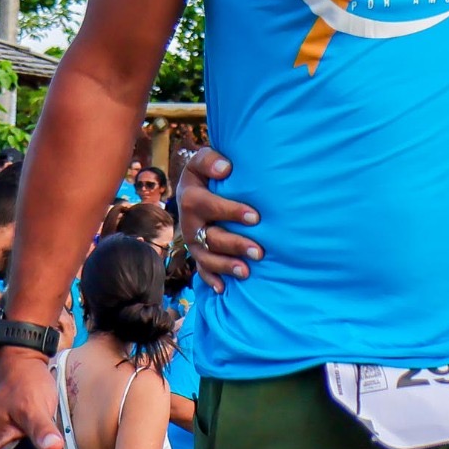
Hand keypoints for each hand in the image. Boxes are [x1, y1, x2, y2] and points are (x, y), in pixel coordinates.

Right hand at [177, 146, 264, 290]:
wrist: (197, 185)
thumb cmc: (208, 171)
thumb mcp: (203, 160)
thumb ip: (210, 160)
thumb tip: (226, 168)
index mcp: (190, 198)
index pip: (208, 205)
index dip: (230, 211)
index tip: (255, 217)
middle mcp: (189, 223)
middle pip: (209, 237)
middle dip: (234, 245)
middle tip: (259, 252)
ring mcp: (193, 241)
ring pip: (206, 257)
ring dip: (225, 266)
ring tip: (246, 272)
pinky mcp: (197, 252)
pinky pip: (201, 270)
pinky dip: (210, 280)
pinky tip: (223, 289)